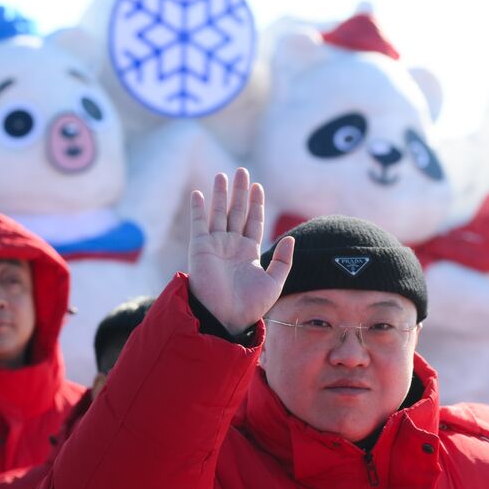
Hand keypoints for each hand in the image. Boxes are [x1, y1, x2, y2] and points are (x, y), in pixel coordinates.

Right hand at [187, 167, 294, 335]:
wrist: (227, 317)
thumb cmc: (251, 305)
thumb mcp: (275, 282)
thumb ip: (283, 260)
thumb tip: (291, 239)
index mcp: (249, 252)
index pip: (253, 221)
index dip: (255, 203)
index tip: (257, 186)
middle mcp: (232, 246)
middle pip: (237, 212)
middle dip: (240, 192)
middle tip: (242, 171)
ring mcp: (215, 245)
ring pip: (219, 213)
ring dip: (220, 194)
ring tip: (223, 174)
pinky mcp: (200, 248)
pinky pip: (199, 224)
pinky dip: (197, 209)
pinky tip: (198, 193)